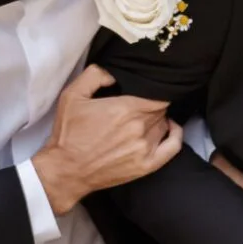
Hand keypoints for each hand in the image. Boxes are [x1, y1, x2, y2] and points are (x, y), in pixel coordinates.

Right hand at [32, 65, 181, 207]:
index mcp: (125, 108)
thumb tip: (115, 73)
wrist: (66, 171)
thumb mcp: (72, 95)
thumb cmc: (69, 134)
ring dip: (157, 119)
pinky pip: (173, 146)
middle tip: (137, 106)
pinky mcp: (147, 165)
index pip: (156, 94)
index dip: (152, 90)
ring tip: (144, 119)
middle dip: (150, 105)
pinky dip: (175, 134)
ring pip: (163, 124)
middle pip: (159, 108)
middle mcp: (139, 127)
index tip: (144, 91)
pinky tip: (170, 127)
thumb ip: (95, 75)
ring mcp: (145, 148)